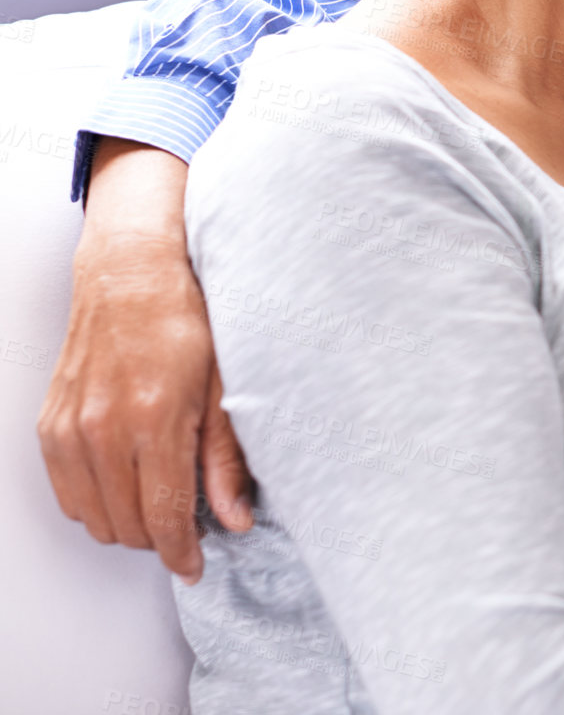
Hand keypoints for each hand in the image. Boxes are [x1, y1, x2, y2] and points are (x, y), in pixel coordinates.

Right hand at [37, 138, 252, 582]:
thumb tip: (235, 518)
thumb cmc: (185, 320)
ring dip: (126, 523)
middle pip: (127, 525)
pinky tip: (124, 482)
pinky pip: (67, 493)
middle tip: (188, 521)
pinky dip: (94, 502)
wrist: (131, 277)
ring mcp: (70, 429)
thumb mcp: (226, 385)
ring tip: (159, 500)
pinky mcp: (49, 425)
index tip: (195, 564)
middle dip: (160, 537)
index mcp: (154, 420)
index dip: (182, 552)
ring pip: (93, 517)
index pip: (165, 516)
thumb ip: (226, 457)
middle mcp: (104, 430)